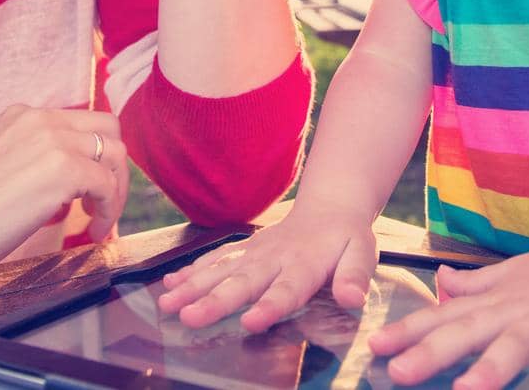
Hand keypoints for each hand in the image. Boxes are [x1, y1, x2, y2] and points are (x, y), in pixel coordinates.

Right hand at [0, 104, 127, 278]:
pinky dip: (109, 211)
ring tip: (100, 223)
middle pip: (108, 130)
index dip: (94, 156)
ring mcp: (55, 140)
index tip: (90, 190)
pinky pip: (108, 185)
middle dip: (115, 167)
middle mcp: (42, 119)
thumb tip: (64, 189)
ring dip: (116, 191)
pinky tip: (94, 233)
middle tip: (104, 203)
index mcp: (23, 116)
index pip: (81, 124)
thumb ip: (30, 163)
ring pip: (116, 155)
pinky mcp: (65, 168)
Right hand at [156, 199, 375, 331]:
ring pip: (220, 270)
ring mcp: (255, 252)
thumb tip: (352, 298)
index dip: (270, 307)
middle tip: (189, 317)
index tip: (251, 323)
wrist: (329, 206)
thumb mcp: (361, 254)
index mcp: (303, 265)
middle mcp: (273, 258)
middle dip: (215, 301)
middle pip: (242, 283)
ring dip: (192, 287)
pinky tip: (169, 283)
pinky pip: (215, 259)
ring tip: (167, 304)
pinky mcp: (244, 249)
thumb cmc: (346, 238)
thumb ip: (354, 276)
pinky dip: (192, 270)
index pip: (286, 290)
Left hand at [368, 235, 528, 389]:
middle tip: (400, 372)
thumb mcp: (507, 279)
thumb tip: (439, 283)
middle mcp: (513, 309)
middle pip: (468, 332)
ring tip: (469, 387)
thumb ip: (473, 287)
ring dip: (493, 363)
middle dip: (432, 353)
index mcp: (493, 304)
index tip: (374, 347)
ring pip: (518, 340)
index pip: (443, 318)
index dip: (408, 332)